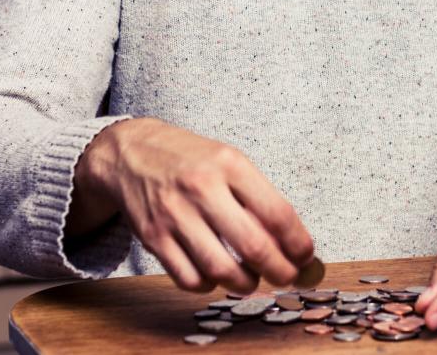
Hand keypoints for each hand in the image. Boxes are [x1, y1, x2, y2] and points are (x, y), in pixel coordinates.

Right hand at [67, 118, 314, 292]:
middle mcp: (202, 188)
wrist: (130, 151)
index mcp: (229, 165)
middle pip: (253, 246)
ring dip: (246, 283)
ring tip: (252, 279)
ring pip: (221, 270)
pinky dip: (208, 286)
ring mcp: (174, 214)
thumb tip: (292, 243)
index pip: (278, 213)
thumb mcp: (228, 161)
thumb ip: (258, 197)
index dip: (299, 244)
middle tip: (287, 277)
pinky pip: (189, 278)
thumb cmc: (190, 159)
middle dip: (280, 271)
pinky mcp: (152, 237)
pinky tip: (215, 276)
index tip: (306, 256)